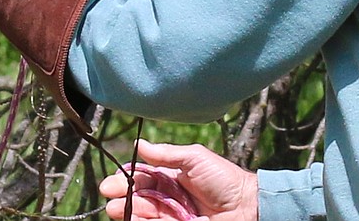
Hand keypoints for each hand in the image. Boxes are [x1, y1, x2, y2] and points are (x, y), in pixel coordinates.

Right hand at [100, 141, 258, 220]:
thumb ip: (165, 154)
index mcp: (172, 177)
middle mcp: (169, 197)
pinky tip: (132, 217)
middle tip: (110, 193)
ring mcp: (173, 215)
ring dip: (128, 210)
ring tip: (117, 208)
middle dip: (123, 195)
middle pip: (139, 196)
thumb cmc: (224, 178)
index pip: (143, 177)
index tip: (113, 180)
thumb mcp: (194, 158)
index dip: (127, 178)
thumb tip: (138, 144)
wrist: (248, 206)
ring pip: (142, 214)